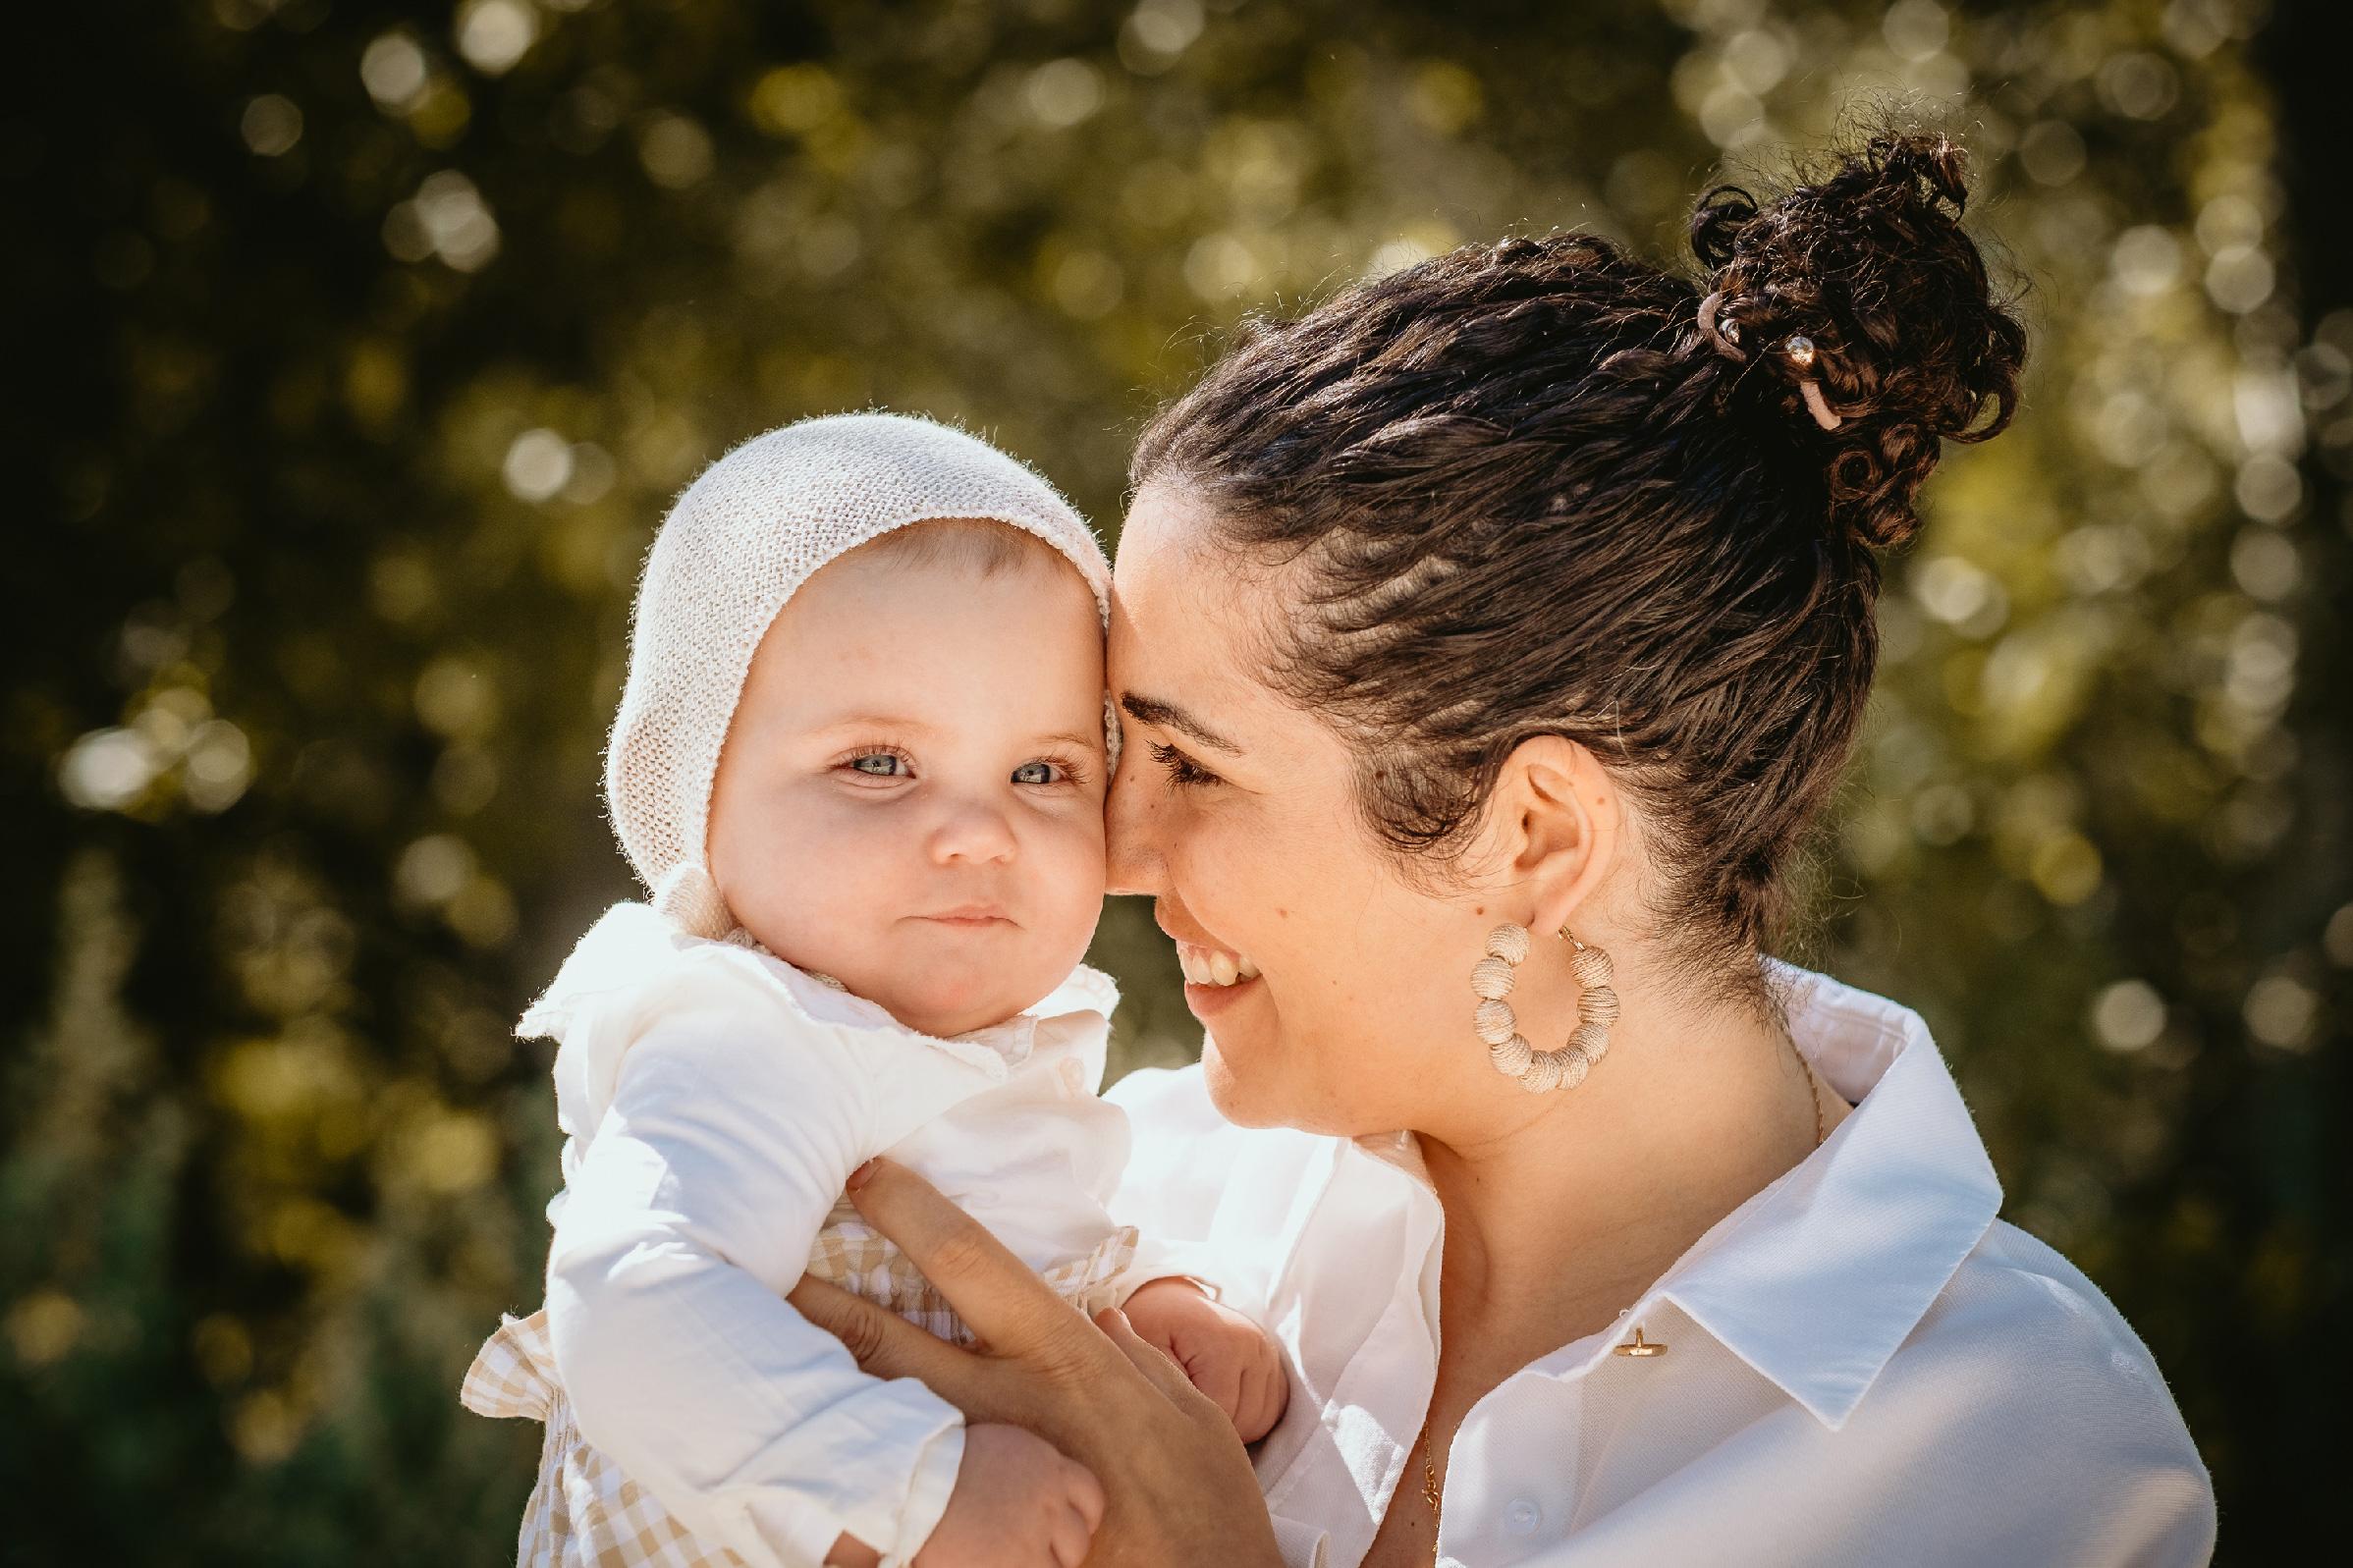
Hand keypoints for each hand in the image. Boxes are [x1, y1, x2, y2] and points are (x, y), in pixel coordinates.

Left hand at [786, 1160, 1284, 1567]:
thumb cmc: (1205, 1516)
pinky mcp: (960, 1533)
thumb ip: (1141, 1361)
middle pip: (883, 1341)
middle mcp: (1003, 1411)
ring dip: (807, 1379)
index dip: (913, 1212)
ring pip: (864, 1415)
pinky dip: (839, 1469)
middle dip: (814, 1300)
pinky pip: (882, 1493)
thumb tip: (1103, 1318)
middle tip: (752, 1257)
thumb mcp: (1192, 1420)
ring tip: (748, 1346)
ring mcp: (971, 1476)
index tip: (867, 1172)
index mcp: (1064, 1363)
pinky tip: (792, 1456)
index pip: (973, 1265)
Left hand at [1119, 1279, 1287, 1442]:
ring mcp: (1269, 1354)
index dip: (1194, 1425)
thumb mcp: (1141, 1346)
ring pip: (1260, 1421)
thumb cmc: (1153, 1328)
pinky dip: (1248, 1419)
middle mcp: (1255, 1345)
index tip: (1172, 1414)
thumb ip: (1158, 1379)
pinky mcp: (1276, 1365)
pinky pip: (1271, 1412)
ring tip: (1200, 1408)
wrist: (1171, 1305)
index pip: (1221, 1413)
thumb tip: (1174, 1413)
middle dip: (1213, 1427)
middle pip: (1244, 1420)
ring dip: (1232, 1426)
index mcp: (1224, 1342)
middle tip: (1183, 1411)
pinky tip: (1222, 1407)